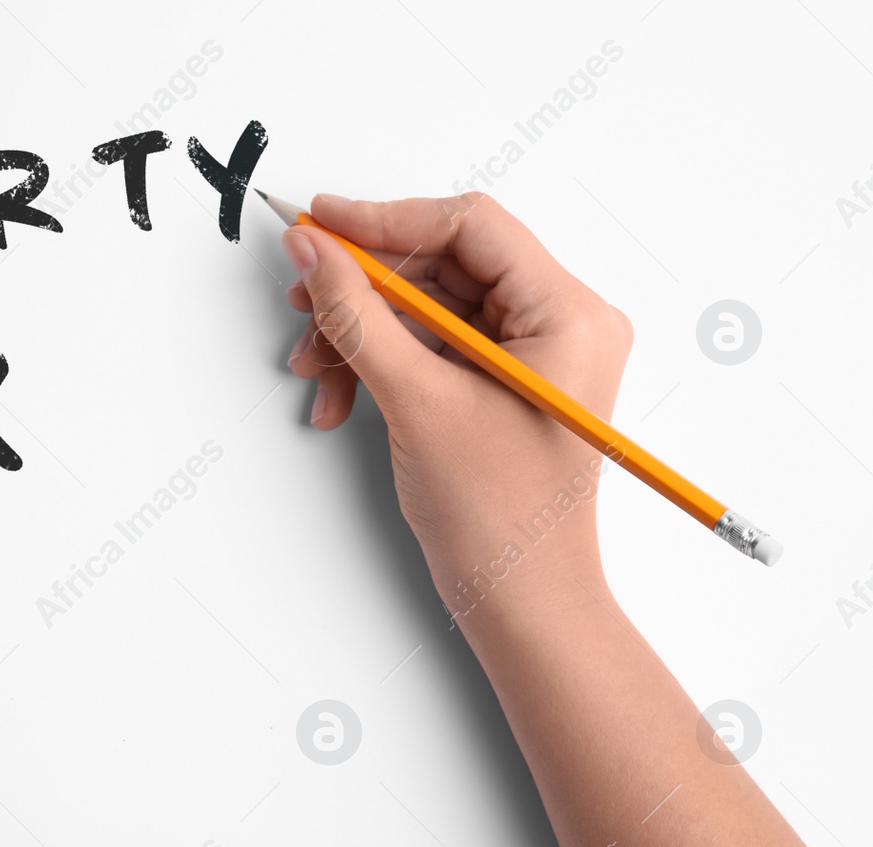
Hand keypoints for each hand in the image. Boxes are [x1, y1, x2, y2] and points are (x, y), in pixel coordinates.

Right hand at [280, 193, 632, 618]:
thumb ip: (358, 313)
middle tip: (304, 299)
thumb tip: (313, 248)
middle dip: (365, 288)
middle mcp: (560, 323)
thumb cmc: (500, 518)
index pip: (470, 226)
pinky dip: (380, 363)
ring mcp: (531, 354)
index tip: (319, 223)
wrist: (521, 602)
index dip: (386, 219)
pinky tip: (339, 397)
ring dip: (362, 331)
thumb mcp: (418, 401)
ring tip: (315, 367)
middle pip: (444, 264)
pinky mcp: (502, 383)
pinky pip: (431, 346)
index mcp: (569, 314)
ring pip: (428, 307)